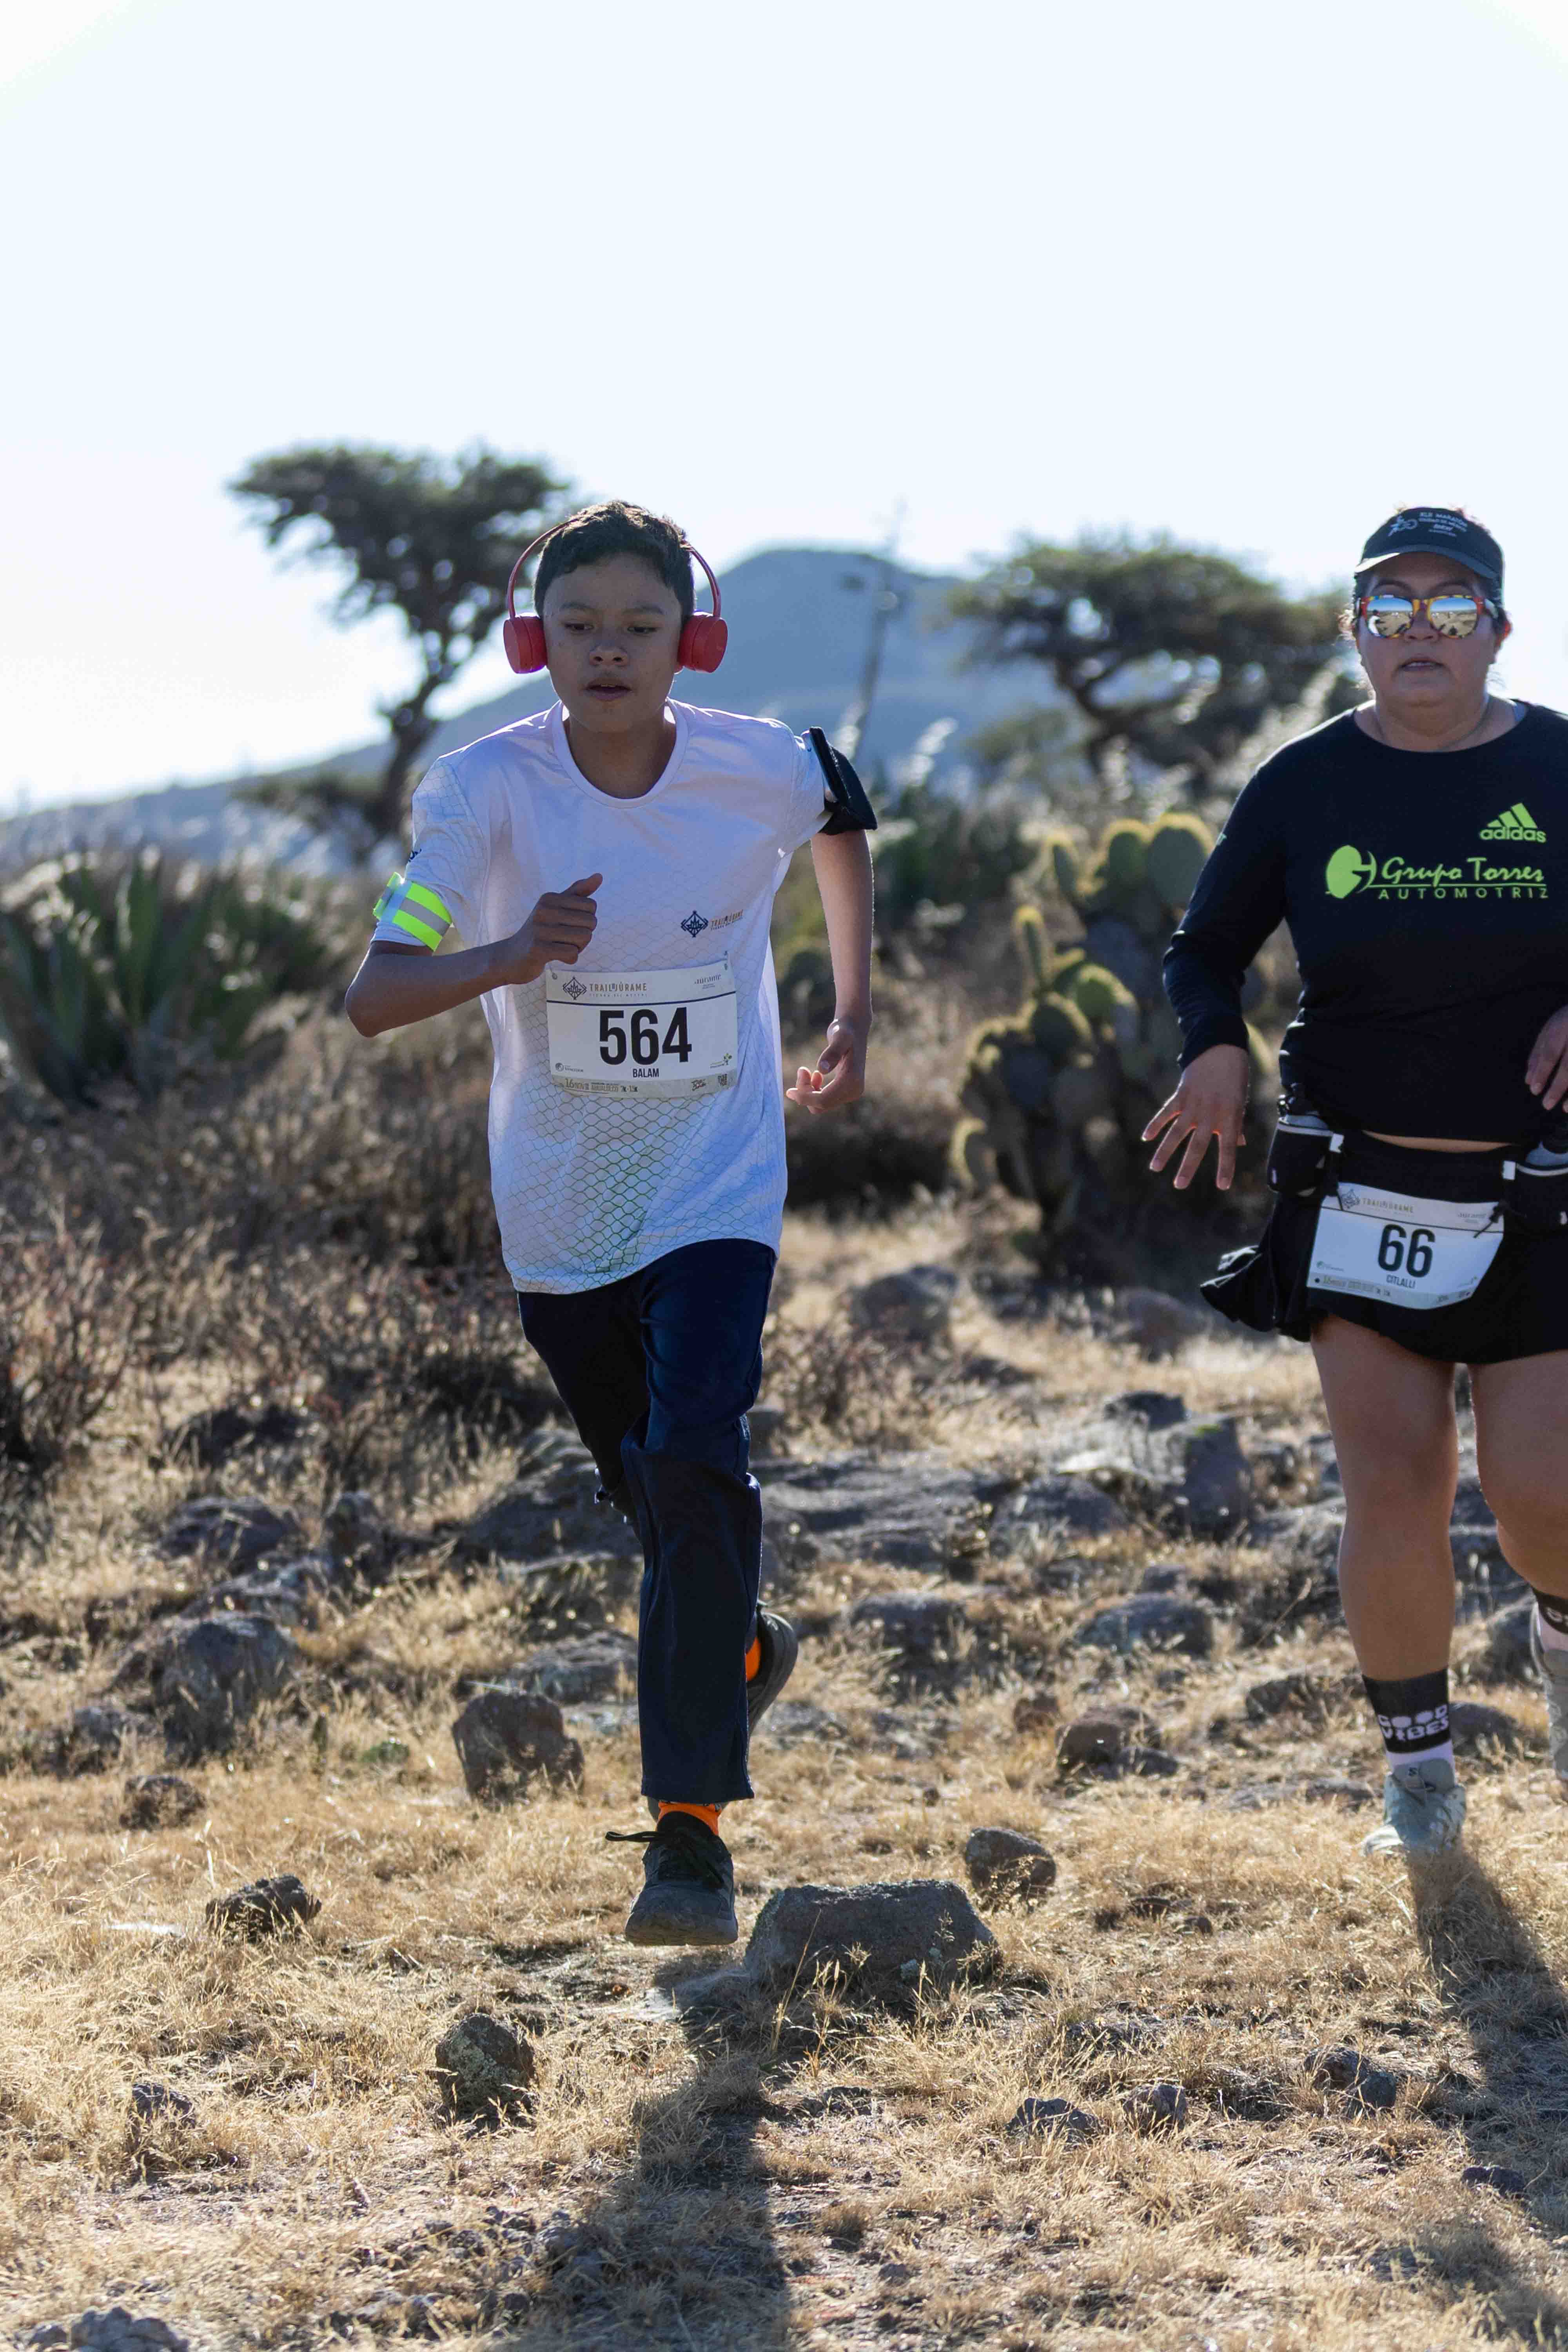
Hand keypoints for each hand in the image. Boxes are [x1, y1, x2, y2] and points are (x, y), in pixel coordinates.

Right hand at [494, 874, 600, 985]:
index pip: (591, 905)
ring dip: (578, 948)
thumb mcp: (556, 908)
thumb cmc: (540, 931)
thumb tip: (599, 876)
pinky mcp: (538, 949)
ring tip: (561, 947)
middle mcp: (544, 910)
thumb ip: (578, 892)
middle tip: (565, 939)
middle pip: (591, 922)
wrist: (511, 956)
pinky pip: (572, 954)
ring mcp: (540, 929)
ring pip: (584, 938)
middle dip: (584, 935)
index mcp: (550, 898)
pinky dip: (570, 959)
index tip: (569, 925)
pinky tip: (558, 957)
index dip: (586, 920)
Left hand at [786, 1012, 867, 1115]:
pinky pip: (824, 1100)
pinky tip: (814, 1074)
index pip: (824, 1100)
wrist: (853, 1030)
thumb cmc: (845, 1031)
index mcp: (853, 1081)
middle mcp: (854, 1091)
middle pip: (821, 1104)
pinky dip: (814, 1091)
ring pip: (821, 1104)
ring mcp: (850, 1093)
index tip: (789, 1091)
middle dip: (805, 1092)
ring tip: (804, 1070)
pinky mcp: (845, 1091)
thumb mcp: (839, 1037)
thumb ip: (832, 1052)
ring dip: (808, 1091)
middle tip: (802, 1070)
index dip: (804, 1098)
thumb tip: (822, 1069)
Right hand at [1142, 1043, 1249, 1189]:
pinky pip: (1166, 1113)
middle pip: (1197, 1145)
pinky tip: (1146, 1137)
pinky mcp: (1181, 1095)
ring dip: (1164, 1151)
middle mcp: (1211, 1114)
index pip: (1228, 1149)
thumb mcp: (1240, 1101)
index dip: (1225, 1168)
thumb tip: (1238, 1144)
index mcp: (1230, 1117)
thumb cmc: (1235, 1077)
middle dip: (1187, 1167)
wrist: (1221, 1048)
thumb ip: (1236, 1124)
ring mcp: (1194, 1105)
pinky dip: (1155, 1124)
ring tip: (1154, 1168)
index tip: (1222, 1186)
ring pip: (1177, 1133)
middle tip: (1179, 1186)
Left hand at [1527, 1003, 1567, 1110]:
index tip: (1534, 1091)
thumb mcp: (1551, 1029)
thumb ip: (1539, 1053)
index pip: (1550, 1053)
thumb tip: (1529, 1081)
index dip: (1542, 1073)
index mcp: (1563, 1026)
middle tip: (1546, 1105)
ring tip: (1566, 1109)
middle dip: (1558, 1087)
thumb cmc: (1567, 1021)